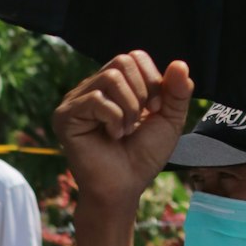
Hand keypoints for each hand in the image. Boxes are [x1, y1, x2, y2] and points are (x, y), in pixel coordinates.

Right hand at [53, 50, 192, 213]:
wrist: (124, 188)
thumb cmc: (143, 156)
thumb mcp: (169, 119)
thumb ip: (178, 91)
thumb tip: (179, 63)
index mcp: (115, 85)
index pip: (134, 57)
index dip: (151, 79)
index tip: (154, 109)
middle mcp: (92, 87)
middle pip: (123, 62)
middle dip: (141, 92)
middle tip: (139, 121)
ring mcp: (76, 101)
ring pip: (111, 77)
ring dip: (128, 108)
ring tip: (125, 131)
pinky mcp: (65, 116)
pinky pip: (96, 98)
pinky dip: (114, 117)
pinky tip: (112, 136)